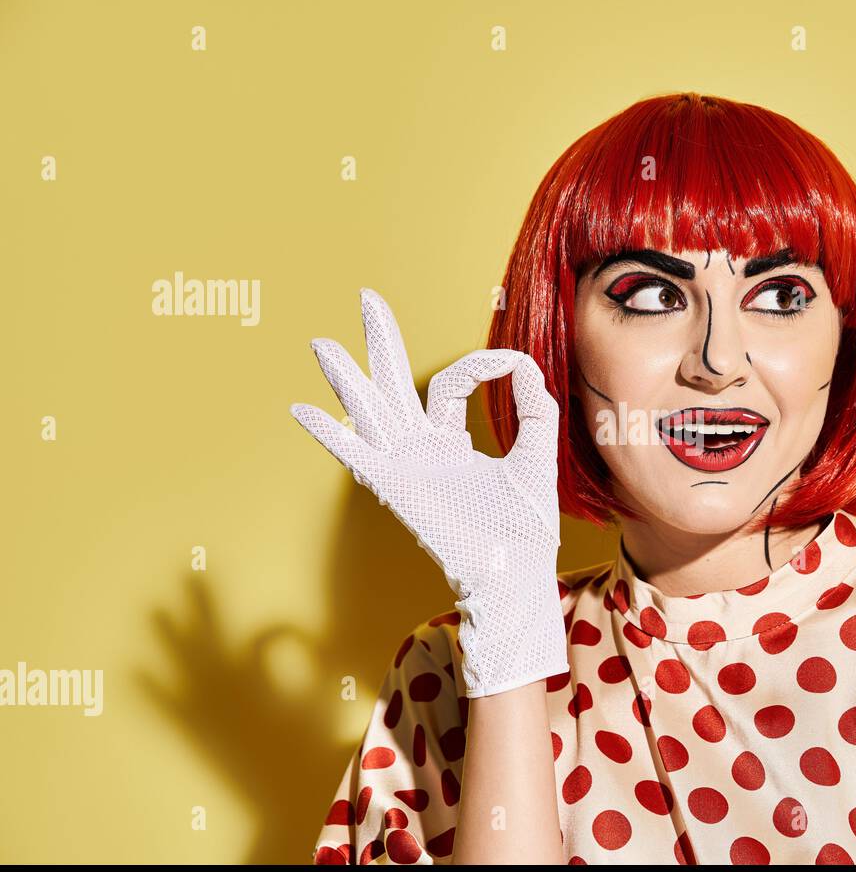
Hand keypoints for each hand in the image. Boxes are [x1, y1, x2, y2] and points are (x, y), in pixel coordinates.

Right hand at [290, 289, 567, 696]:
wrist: (518, 574)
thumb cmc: (526, 529)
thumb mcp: (537, 457)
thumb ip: (534, 410)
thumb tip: (526, 362)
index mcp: (453, 443)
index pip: (450, 384)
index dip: (479, 364)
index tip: (510, 361)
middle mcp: (423, 451)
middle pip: (394, 385)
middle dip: (381, 343)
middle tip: (367, 297)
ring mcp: (407, 468)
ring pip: (370, 413)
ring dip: (347, 379)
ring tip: (322, 343)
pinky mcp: (398, 489)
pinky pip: (358, 457)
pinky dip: (330, 434)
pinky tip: (302, 410)